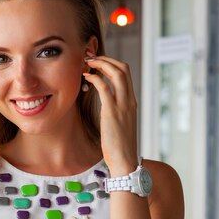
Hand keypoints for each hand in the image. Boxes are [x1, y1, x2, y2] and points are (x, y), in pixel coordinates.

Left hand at [83, 53, 138, 175]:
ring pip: (116, 73)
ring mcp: (123, 105)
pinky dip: (95, 78)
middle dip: (106, 58)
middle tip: (90, 58)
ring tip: (87, 63)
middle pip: (123, 68)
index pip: (126, 73)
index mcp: (131, 101)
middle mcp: (129, 100)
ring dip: (101, 64)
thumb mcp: (119, 123)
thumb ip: (115, 110)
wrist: (124, 160)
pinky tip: (86, 78)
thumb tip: (106, 103)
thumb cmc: (119, 145)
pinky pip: (104, 87)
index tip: (97, 62)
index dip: (111, 63)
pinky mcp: (112, 112)